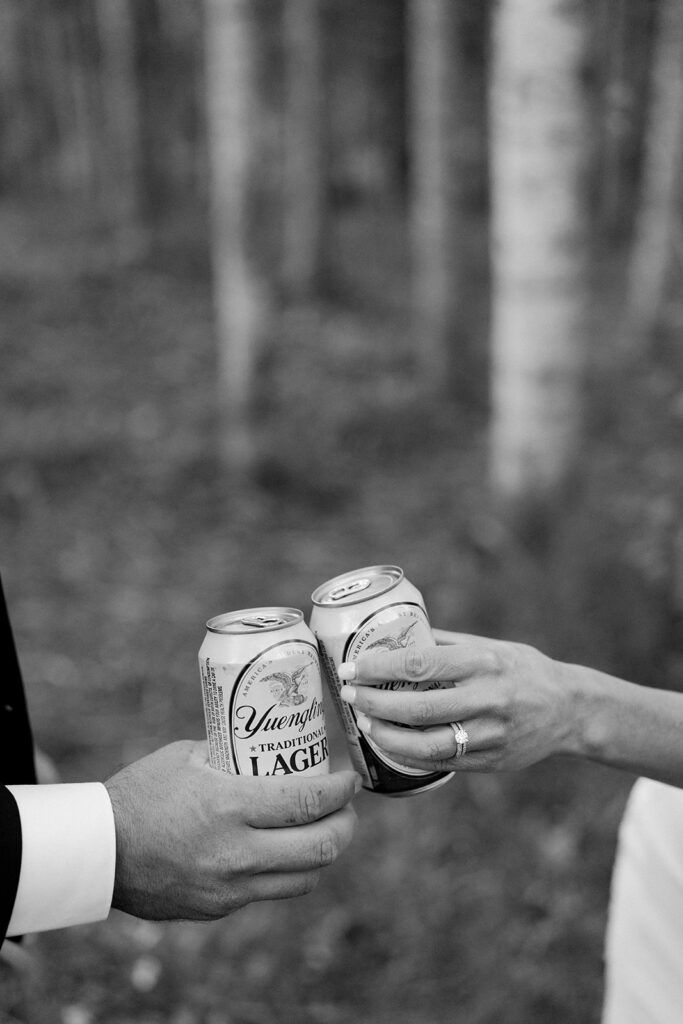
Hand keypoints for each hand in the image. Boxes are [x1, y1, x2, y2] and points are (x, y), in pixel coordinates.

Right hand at [104, 740, 358, 920]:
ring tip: (324, 831)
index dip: (341, 792)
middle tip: (346, 808)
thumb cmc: (142, 792)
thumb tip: (269, 745)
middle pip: (320, 848)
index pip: (308, 803)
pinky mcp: (219, 907)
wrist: (100, 850)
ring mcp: (230, 886)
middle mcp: (236, 852)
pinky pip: (270, 891)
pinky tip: (283, 851)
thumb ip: (232, 755)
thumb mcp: (188, 756)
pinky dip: (287, 871)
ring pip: (304, 878)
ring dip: (323, 853)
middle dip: (346, 826)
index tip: (351, 780)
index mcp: (230, 806)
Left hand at [338, 635, 576, 773]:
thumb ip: (445, 644)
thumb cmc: (522, 669)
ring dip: (387, 736)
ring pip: (427, 743)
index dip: (379, 668)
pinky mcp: (492, 762)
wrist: (571, 709)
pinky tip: (391, 744)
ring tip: (366, 723)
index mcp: (483, 662)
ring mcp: (491, 734)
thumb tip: (397, 633)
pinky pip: (442, 762)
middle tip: (349, 696)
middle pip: (417, 707)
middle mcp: (488, 699)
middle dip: (374, 703)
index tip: (351, 667)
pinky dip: (411, 755)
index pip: (420, 664)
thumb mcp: (489, 646)